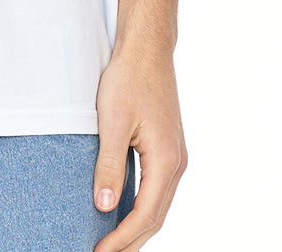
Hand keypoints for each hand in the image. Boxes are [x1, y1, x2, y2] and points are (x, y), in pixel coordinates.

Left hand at [91, 42, 187, 251]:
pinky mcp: (167, 148)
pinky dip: (141, 207)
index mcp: (166, 161)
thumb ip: (110, 166)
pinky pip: (157, 189)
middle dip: (130, 241)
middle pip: (155, 217)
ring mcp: (175, 156)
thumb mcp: (112, 122)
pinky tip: (123, 211)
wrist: (147, 49)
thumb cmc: (128, 79)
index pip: (145, 215)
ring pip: (158, 205)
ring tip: (112, 243)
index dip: (122, 238)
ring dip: (137, 227)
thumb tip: (105, 207)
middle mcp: (176, 163)